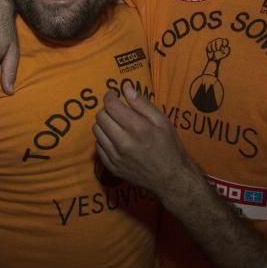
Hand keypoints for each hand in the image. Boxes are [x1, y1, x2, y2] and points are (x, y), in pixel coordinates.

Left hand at [92, 83, 191, 198]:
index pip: (111, 106)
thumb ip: (142, 104)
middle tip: (117, 111)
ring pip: (96, 130)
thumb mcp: (162, 121)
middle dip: (107, 109)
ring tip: (116, 125)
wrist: (170, 179)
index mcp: (137, 128)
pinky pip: (98, 146)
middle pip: (101, 116)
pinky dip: (104, 139)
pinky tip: (115, 139)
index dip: (110, 96)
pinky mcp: (111, 167)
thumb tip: (125, 88)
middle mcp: (123, 142)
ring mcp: (115, 156)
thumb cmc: (169, 147)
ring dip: (104, 124)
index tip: (114, 95)